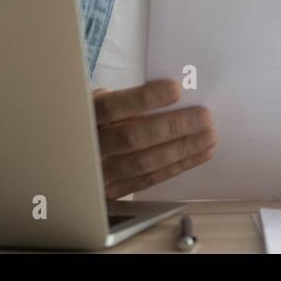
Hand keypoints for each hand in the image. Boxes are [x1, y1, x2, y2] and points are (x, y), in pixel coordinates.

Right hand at [91, 79, 217, 198]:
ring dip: (182, 150)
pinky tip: (199, 154)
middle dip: (174, 127)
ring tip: (210, 136)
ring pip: (145, 163)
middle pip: (133, 138)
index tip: (176, 89)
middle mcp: (91, 146)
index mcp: (85, 116)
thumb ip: (126, 99)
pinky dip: (177, 166)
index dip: (145, 99)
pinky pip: (149, 180)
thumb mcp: (99, 101)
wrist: (70, 155)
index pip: (114, 107)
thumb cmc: (94, 120)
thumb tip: (173, 94)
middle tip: (206, 117)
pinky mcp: (113, 191)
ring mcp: (101, 172)